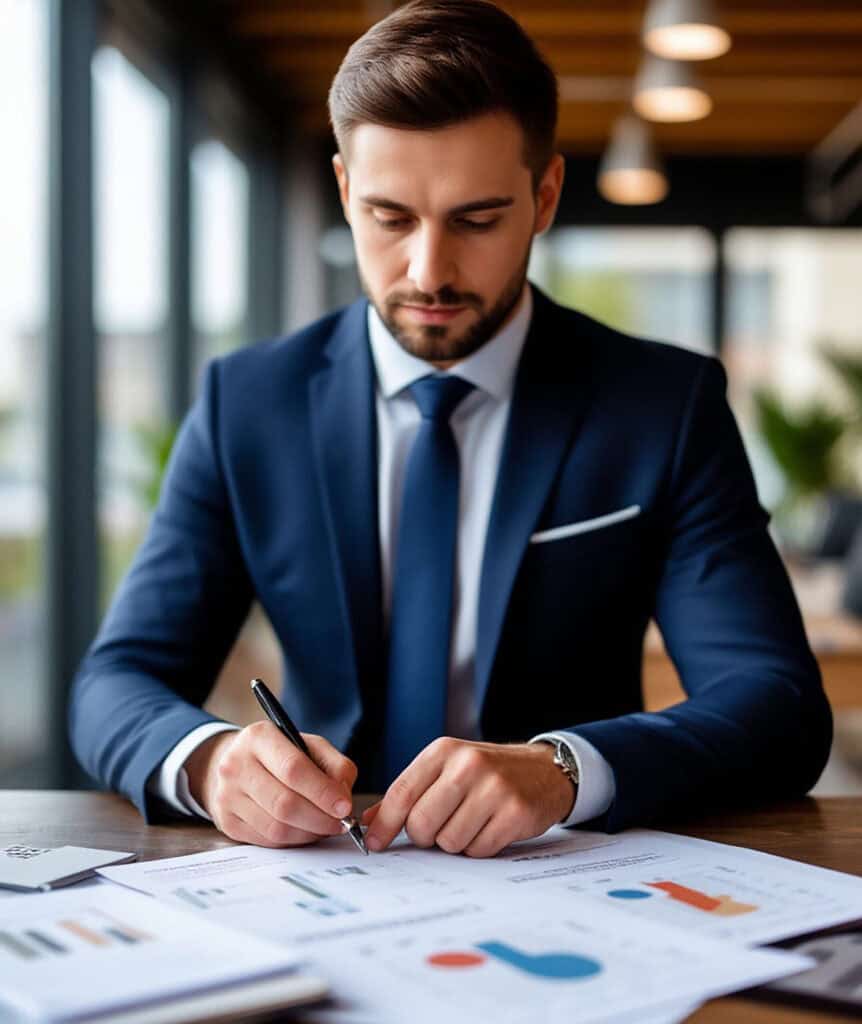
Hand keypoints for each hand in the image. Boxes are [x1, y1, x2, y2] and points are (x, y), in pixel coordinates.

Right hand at [184, 723, 357, 847]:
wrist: (237, 764)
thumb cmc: (281, 755)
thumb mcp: (310, 745)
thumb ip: (335, 766)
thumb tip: (343, 799)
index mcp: (259, 737)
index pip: (293, 769)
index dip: (323, 792)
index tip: (345, 807)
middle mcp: (236, 765)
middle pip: (284, 803)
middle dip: (320, 819)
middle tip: (341, 823)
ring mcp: (227, 795)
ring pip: (276, 828)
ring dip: (309, 833)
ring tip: (325, 827)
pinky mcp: (227, 822)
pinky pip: (267, 841)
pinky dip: (293, 841)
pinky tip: (305, 831)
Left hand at [362, 739, 575, 857]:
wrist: (543, 770)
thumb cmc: (488, 772)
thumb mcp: (447, 769)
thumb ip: (410, 793)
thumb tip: (370, 821)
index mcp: (444, 751)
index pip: (402, 793)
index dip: (384, 824)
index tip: (374, 842)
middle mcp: (467, 765)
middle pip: (422, 823)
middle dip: (426, 835)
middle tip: (441, 826)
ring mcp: (493, 788)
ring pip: (448, 841)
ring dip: (455, 842)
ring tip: (471, 822)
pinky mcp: (514, 812)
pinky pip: (478, 849)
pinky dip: (479, 847)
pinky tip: (490, 827)